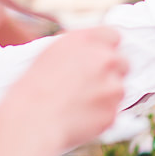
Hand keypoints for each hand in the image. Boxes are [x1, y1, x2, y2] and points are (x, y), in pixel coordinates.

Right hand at [13, 28, 128, 148]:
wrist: (32, 120)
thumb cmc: (32, 90)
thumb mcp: (50, 55)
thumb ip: (77, 51)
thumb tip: (89, 54)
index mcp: (86, 41)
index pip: (112, 35)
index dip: (106, 48)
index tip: (99, 58)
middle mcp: (105, 59)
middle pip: (122, 62)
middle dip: (111, 72)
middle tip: (92, 83)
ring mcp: (113, 86)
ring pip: (119, 88)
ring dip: (106, 95)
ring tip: (79, 104)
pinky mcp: (113, 111)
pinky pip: (112, 112)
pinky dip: (100, 116)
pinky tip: (79, 118)